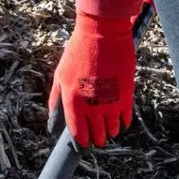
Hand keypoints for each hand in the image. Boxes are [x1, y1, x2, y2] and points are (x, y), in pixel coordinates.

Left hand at [49, 0, 145, 148]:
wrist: (102, 32)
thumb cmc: (78, 52)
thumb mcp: (61, 75)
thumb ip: (56, 100)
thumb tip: (53, 124)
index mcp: (72, 100)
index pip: (77, 132)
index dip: (80, 142)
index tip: (81, 145)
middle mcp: (91, 105)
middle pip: (96, 135)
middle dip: (96, 139)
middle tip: (96, 138)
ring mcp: (110, 101)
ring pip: (112, 130)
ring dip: (110, 132)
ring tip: (107, 128)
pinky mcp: (126, 96)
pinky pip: (126, 120)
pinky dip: (122, 123)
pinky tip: (119, 120)